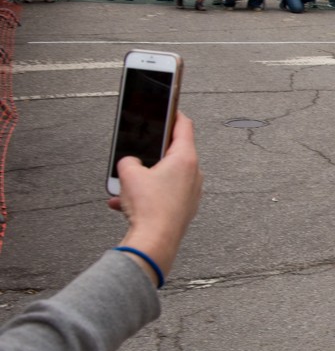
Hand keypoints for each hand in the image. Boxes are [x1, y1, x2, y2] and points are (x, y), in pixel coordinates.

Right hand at [107, 114, 203, 279]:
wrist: (155, 240)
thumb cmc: (150, 208)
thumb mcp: (128, 173)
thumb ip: (128, 160)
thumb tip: (130, 163)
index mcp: (185, 158)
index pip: (184, 126)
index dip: (175, 114)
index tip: (171, 109)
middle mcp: (194, 174)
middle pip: (173, 154)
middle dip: (152, 155)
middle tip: (138, 154)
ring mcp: (191, 192)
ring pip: (165, 177)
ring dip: (145, 180)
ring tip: (125, 188)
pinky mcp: (185, 208)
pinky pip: (164, 195)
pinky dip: (147, 196)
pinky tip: (126, 204)